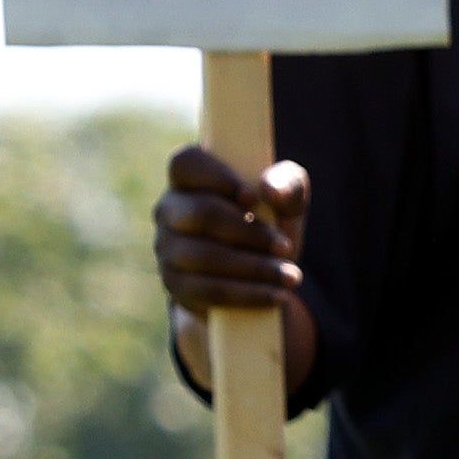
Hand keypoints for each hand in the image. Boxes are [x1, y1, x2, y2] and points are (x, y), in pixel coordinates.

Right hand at [154, 143, 304, 323]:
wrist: (260, 275)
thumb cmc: (270, 221)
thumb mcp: (288, 201)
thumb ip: (288, 184)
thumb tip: (268, 188)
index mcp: (191, 179)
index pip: (186, 162)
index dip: (216, 176)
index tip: (252, 198)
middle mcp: (170, 210)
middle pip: (200, 213)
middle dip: (248, 232)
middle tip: (286, 247)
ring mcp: (167, 248)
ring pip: (204, 256)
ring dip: (253, 268)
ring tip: (291, 276)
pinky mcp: (175, 284)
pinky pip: (206, 290)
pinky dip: (246, 294)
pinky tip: (276, 295)